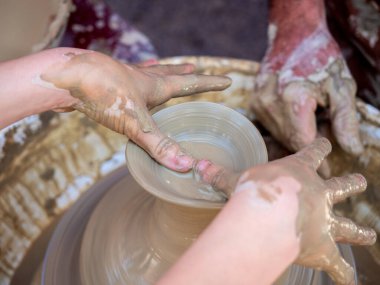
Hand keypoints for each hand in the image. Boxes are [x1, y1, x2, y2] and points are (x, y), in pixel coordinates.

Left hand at [41, 52, 230, 170]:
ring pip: (150, 74)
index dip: (209, 83)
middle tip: (198, 70)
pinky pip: (129, 78)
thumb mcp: (135, 122)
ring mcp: (125, 79)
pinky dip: (136, 76)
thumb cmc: (103, 94)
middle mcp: (143, 80)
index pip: (190, 84)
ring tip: (171, 69)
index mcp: (155, 86)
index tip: (227, 80)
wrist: (64, 78)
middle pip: (172, 75)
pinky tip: (133, 74)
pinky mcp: (108, 83)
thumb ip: (159, 144)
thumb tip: (185, 165)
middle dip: (188, 75)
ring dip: (164, 73)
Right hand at [196, 138, 375, 284]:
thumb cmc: (257, 191)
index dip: (319, 147)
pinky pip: (338, 264)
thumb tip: (198, 165)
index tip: (325, 143)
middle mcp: (320, 194)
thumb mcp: (237, 180)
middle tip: (361, 180)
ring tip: (371, 234)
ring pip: (348, 225)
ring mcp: (325, 221)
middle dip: (351, 183)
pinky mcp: (324, 247)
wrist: (272, 215)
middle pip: (342, 186)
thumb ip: (220, 175)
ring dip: (360, 231)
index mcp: (300, 172)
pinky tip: (350, 280)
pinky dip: (343, 273)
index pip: (314, 152)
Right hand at [253, 15, 361, 154]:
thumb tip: (351, 150)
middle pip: (289, 139)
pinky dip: (284, 126)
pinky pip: (270, 124)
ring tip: (309, 125)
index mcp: (294, 100)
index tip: (326, 171)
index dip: (315, 159)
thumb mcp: (341, 87)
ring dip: (294, 136)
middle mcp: (271, 103)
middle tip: (322, 146)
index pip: (303, 142)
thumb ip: (345, 120)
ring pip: (278, 133)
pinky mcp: (254, 100)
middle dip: (306, 146)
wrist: (294, 35)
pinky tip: (294, 117)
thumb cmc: (321, 58)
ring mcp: (259, 102)